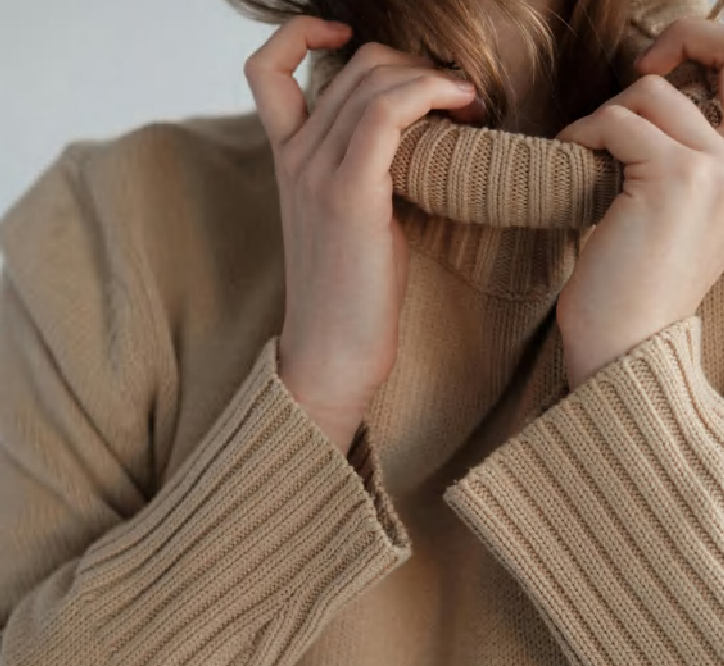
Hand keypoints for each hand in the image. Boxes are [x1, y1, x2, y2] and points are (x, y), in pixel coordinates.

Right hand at [243, 16, 475, 453]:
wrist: (331, 355)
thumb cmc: (350, 297)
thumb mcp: (348, 221)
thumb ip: (361, 172)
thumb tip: (414, 139)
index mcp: (287, 160)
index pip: (268, 69)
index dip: (304, 35)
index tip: (352, 40)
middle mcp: (294, 157)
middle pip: (354, 65)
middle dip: (415, 65)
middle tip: (457, 97)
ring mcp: (316, 172)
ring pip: (375, 80)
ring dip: (434, 78)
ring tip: (470, 104)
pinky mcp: (349, 194)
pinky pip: (389, 111)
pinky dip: (431, 93)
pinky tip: (463, 108)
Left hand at [554, 17, 723, 390]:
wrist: (626, 348)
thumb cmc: (630, 297)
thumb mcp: (662, 228)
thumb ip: (666, 176)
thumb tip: (629, 128)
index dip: (679, 72)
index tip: (627, 97)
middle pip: (677, 88)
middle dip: (623, 102)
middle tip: (588, 139)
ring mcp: (712, 168)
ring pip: (648, 95)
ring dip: (601, 120)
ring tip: (576, 157)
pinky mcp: (673, 176)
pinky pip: (617, 123)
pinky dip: (583, 134)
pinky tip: (566, 159)